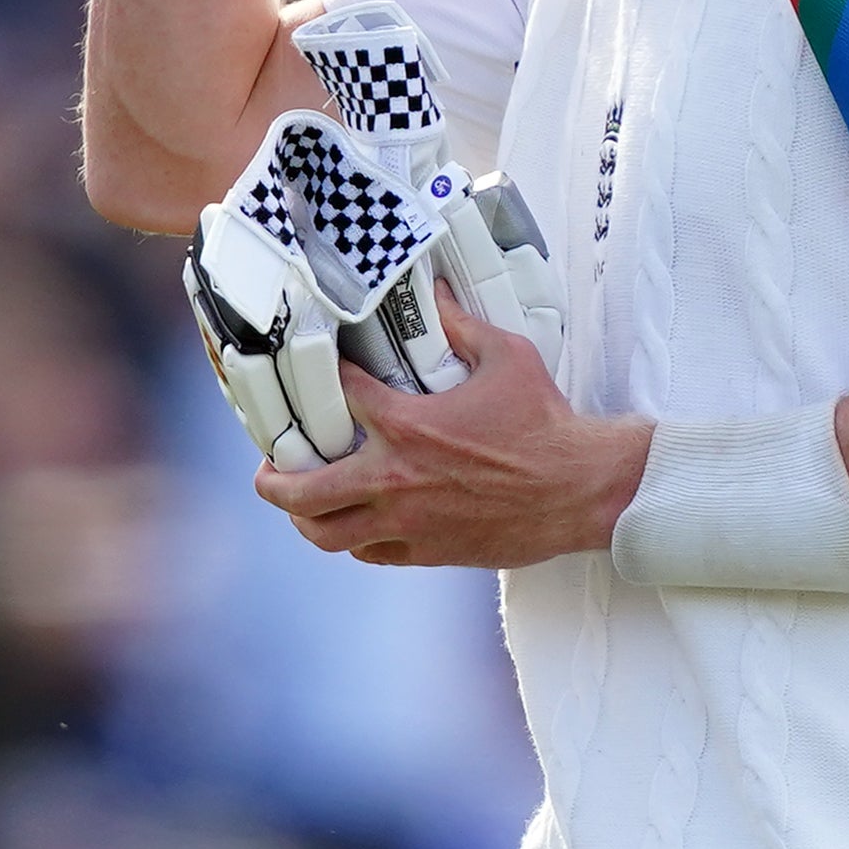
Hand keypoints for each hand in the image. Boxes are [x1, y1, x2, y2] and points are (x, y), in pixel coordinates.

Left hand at [258, 294, 651, 569]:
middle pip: (301, 494)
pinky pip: (371, 554)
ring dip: (306, 520)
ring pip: (328, 535)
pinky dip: (355, 540)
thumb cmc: (545, 424)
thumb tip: (439, 294)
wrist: (580, 490)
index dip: (318, 382)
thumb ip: (461, 326)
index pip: (336, 398)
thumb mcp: (506, 357)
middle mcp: (394, 480)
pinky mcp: (428, 552)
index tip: (313, 374)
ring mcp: (407, 523)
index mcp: (406, 426)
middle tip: (268, 469)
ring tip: (302, 505)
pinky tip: (356, 525)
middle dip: (272, 483)